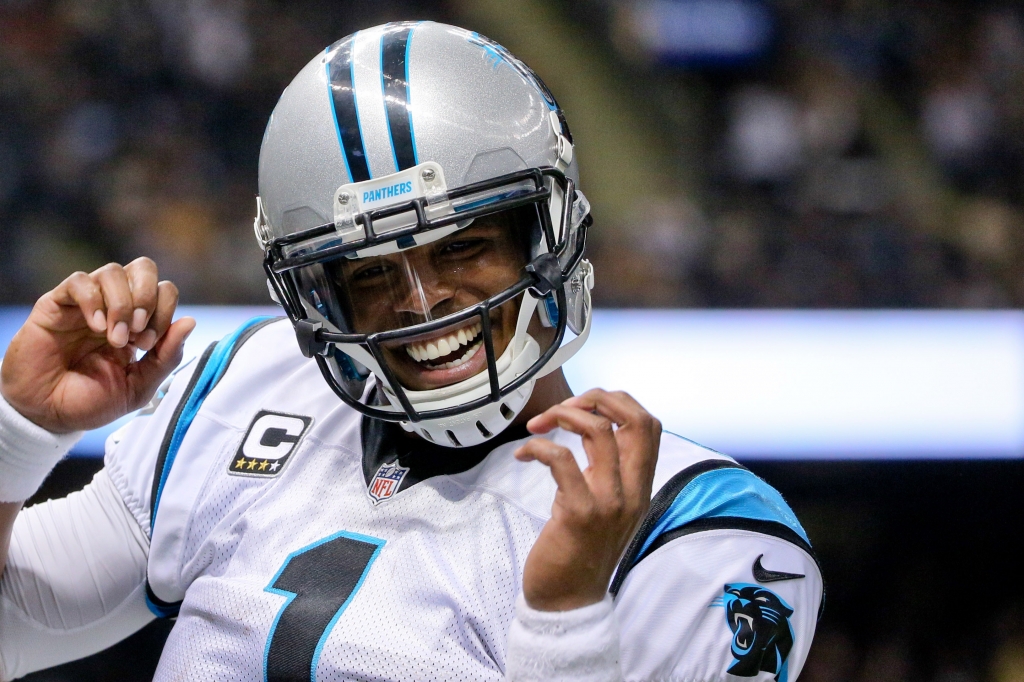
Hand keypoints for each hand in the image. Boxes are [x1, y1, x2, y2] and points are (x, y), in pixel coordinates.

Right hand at [0, 258, 194, 432]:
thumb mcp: (139, 386)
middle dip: (148, 296)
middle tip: (137, 330)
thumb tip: (190, 322)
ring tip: (113, 337)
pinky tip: (95, 326)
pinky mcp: (56, 304)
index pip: (164, 291)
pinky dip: (93, 300)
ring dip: (121, 303)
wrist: (47, 414)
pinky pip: (79, 281)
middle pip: (143, 268)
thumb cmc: (91, 401)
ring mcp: (86, 304)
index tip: (148, 344)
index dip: (164, 311)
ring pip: (113, 271)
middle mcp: (115, 307)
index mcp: (138, 323)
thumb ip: (167, 357)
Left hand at [514, 389, 660, 610]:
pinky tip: (524, 455)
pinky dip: (538, 446)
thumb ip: (605, 470)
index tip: (584, 407)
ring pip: (599, 432)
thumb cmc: (579, 551)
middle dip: (598, 398)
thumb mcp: (604, 505)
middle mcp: (633, 491)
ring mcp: (609, 502)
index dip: (618, 403)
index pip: (649, 425)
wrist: (568, 602)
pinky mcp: (580, 513)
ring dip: (564, 415)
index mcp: (640, 487)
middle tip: (564, 408)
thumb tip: (589, 427)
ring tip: (538, 425)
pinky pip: (561, 459)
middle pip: (636, 419)